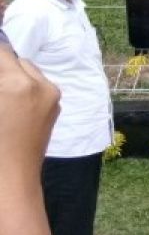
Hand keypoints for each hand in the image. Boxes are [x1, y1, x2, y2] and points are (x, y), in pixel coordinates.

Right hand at [0, 45, 59, 180]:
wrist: (11, 180)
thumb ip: (0, 83)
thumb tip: (3, 68)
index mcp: (19, 85)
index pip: (2, 53)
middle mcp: (42, 85)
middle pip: (16, 61)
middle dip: (2, 67)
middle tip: (0, 84)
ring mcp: (53, 96)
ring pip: (29, 72)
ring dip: (13, 75)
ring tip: (4, 94)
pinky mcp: (56, 107)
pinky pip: (39, 86)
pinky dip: (24, 87)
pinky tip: (11, 103)